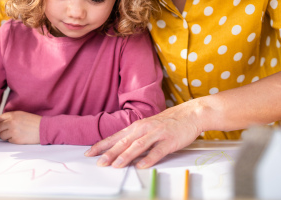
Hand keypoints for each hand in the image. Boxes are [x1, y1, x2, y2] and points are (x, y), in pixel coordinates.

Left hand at [0, 111, 41, 143]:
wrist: (43, 128)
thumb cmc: (35, 122)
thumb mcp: (23, 115)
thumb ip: (12, 117)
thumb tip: (3, 123)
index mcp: (14, 115)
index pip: (0, 118)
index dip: (1, 122)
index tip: (4, 125)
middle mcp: (12, 122)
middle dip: (2, 130)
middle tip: (7, 132)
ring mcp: (13, 131)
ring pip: (2, 136)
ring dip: (6, 136)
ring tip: (13, 135)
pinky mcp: (16, 139)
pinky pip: (8, 141)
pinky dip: (12, 140)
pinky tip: (19, 137)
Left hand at [85, 101, 203, 168]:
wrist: (190, 113)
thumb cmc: (169, 121)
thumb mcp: (148, 127)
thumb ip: (135, 138)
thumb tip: (120, 151)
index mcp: (137, 126)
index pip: (115, 137)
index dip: (102, 145)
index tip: (89, 153)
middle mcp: (144, 128)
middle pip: (124, 142)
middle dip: (110, 152)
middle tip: (99, 162)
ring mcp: (157, 134)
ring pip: (138, 146)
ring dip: (126, 156)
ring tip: (116, 165)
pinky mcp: (169, 140)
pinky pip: (158, 151)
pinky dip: (149, 158)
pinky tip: (142, 165)